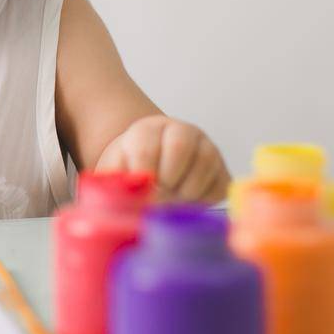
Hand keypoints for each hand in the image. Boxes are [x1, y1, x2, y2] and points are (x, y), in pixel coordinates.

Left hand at [95, 115, 229, 202]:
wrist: (155, 175)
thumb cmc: (131, 173)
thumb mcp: (114, 173)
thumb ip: (110, 183)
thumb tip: (118, 205)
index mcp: (148, 129)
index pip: (146, 148)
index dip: (143, 175)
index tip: (142, 190)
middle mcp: (182, 131)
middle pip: (179, 148)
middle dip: (166, 180)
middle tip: (158, 196)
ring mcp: (207, 149)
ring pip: (203, 169)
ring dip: (184, 194)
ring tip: (170, 200)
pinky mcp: (222, 171)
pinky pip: (218, 188)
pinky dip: (202, 202)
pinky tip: (186, 203)